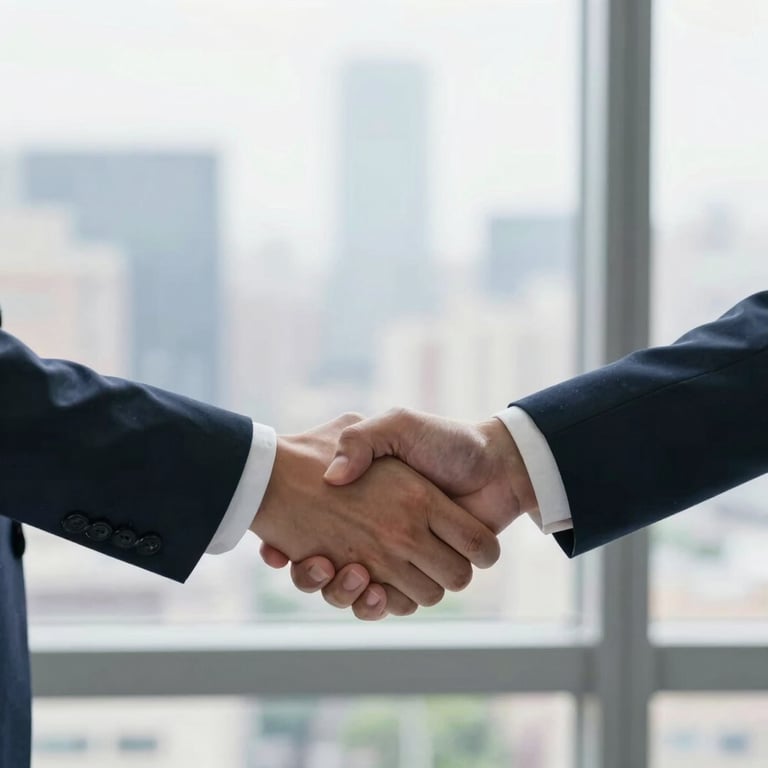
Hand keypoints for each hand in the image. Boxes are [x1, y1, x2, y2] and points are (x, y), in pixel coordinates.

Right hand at [252, 413, 500, 618]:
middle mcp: (377, 534)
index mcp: (365, 504)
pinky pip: (391, 605)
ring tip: (351, 572)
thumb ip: (361, 439)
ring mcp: (399, 558)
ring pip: (358, 595)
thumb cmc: (446, 443)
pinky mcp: (422, 577)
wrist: (497, 466)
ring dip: (348, 593)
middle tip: (319, 562)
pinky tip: (372, 588)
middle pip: (332, 574)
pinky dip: (377, 604)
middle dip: (323, 578)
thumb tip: (332, 478)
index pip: (310, 536)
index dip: (292, 548)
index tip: (278, 548)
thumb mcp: (398, 425)